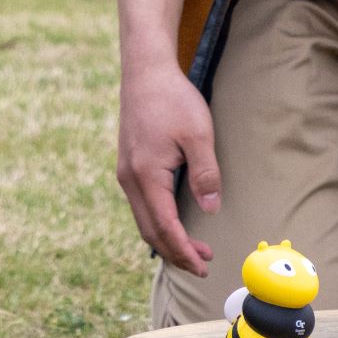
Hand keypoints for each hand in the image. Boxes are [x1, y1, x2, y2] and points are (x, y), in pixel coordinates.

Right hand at [115, 62, 219, 274]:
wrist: (145, 72)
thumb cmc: (173, 99)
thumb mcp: (198, 135)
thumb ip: (205, 174)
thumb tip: (211, 208)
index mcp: (146, 176)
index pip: (165, 227)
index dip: (184, 251)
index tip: (203, 265)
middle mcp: (130, 179)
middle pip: (150, 231)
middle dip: (176, 252)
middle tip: (203, 264)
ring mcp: (126, 173)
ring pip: (143, 219)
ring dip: (167, 238)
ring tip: (194, 248)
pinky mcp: (129, 165)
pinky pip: (141, 205)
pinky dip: (158, 222)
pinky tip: (174, 222)